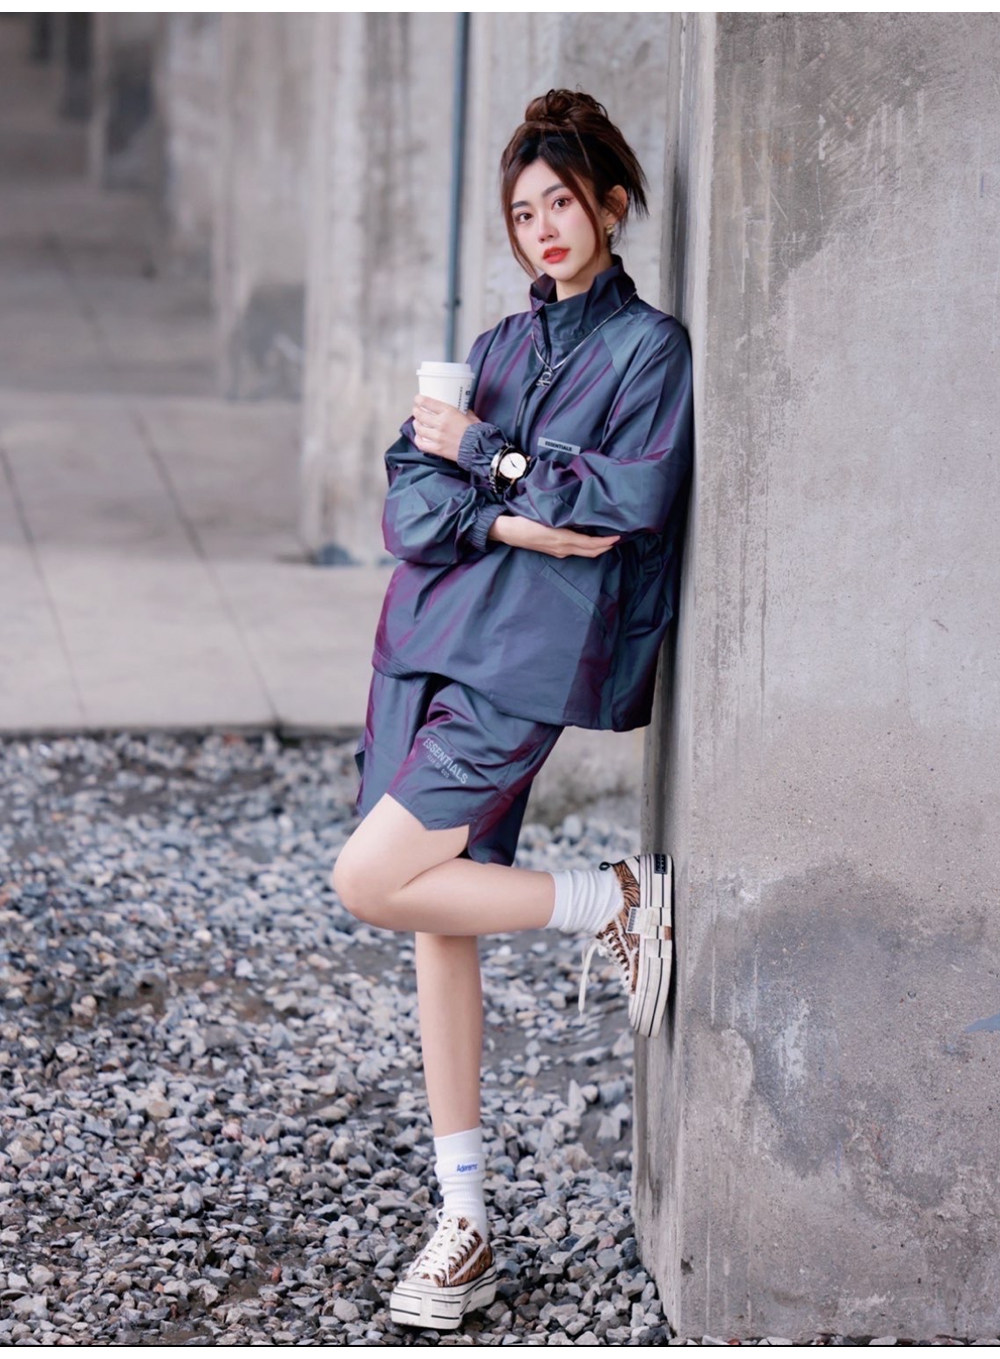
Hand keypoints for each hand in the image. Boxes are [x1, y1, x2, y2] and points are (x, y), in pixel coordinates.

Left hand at [412, 395, 479, 461]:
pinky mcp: (437, 449)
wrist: (479, 448)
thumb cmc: (477, 432)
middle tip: (416, 410)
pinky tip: (419, 437)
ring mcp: (437, 437)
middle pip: (420, 415)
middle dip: (416, 411)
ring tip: (417, 423)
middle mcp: (440, 423)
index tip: (418, 399)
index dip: (419, 400)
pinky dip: (418, 439)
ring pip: (419, 429)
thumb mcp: (470, 416)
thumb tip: (461, 408)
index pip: (427, 402)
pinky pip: (421, 444)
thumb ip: (463, 411)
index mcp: (448, 412)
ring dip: (416, 424)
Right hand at [488, 515, 619, 558]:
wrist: (510, 532)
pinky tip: (590, 541)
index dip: (605, 542)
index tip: (617, 537)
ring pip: (584, 553)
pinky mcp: (556, 552)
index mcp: (563, 539)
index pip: (590, 543)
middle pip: (590, 552)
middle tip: (618, 539)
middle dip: (605, 547)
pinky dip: (587, 548)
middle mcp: (564, 548)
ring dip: (597, 548)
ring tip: (608, 540)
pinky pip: (576, 551)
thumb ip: (564, 519)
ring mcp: (560, 552)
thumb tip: (581, 515)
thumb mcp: (546, 518)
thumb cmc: (526, 521)